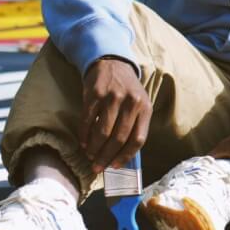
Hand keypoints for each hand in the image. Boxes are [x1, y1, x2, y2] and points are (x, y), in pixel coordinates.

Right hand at [79, 56, 150, 172]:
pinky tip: (83, 143)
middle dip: (106, 156)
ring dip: (94, 149)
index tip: (116, 166)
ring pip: (103, 132)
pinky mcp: (95, 94)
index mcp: (145, 108)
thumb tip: (123, 156)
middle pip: (119, 138)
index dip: (126, 156)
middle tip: (98, 167)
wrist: (112, 63)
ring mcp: (113, 98)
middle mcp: (131, 103)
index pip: (138, 139)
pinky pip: (88, 121)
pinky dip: (84, 135)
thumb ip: (135, 125)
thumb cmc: (127, 90)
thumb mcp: (139, 104)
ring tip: (90, 156)